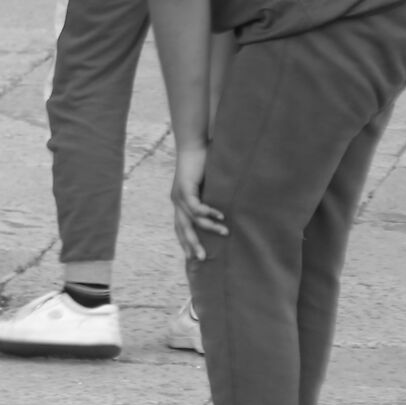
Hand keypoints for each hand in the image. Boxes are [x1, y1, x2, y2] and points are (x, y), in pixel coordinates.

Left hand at [170, 139, 227, 261]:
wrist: (194, 145)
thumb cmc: (203, 166)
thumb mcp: (208, 188)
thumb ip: (213, 201)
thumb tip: (229, 215)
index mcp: (180, 204)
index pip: (180, 229)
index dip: (185, 243)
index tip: (193, 258)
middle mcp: (177, 202)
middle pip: (182, 229)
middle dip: (192, 245)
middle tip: (202, 259)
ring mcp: (179, 196)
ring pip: (192, 220)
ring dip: (209, 227)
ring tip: (226, 233)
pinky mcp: (184, 188)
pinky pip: (196, 206)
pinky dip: (208, 212)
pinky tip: (220, 217)